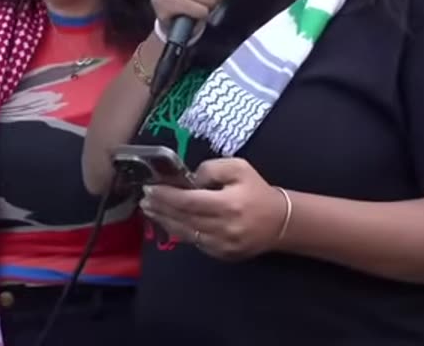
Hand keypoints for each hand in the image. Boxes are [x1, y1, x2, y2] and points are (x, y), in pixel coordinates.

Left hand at [141, 158, 285, 260]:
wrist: (278, 222)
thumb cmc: (256, 191)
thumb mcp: (239, 168)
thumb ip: (212, 169)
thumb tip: (190, 180)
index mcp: (228, 204)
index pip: (188, 202)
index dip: (166, 196)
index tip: (150, 188)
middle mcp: (223, 228)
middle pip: (182, 218)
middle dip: (160, 207)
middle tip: (144, 198)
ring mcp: (220, 245)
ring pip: (184, 233)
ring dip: (164, 220)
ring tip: (150, 209)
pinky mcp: (220, 254)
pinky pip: (193, 242)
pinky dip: (178, 230)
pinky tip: (168, 221)